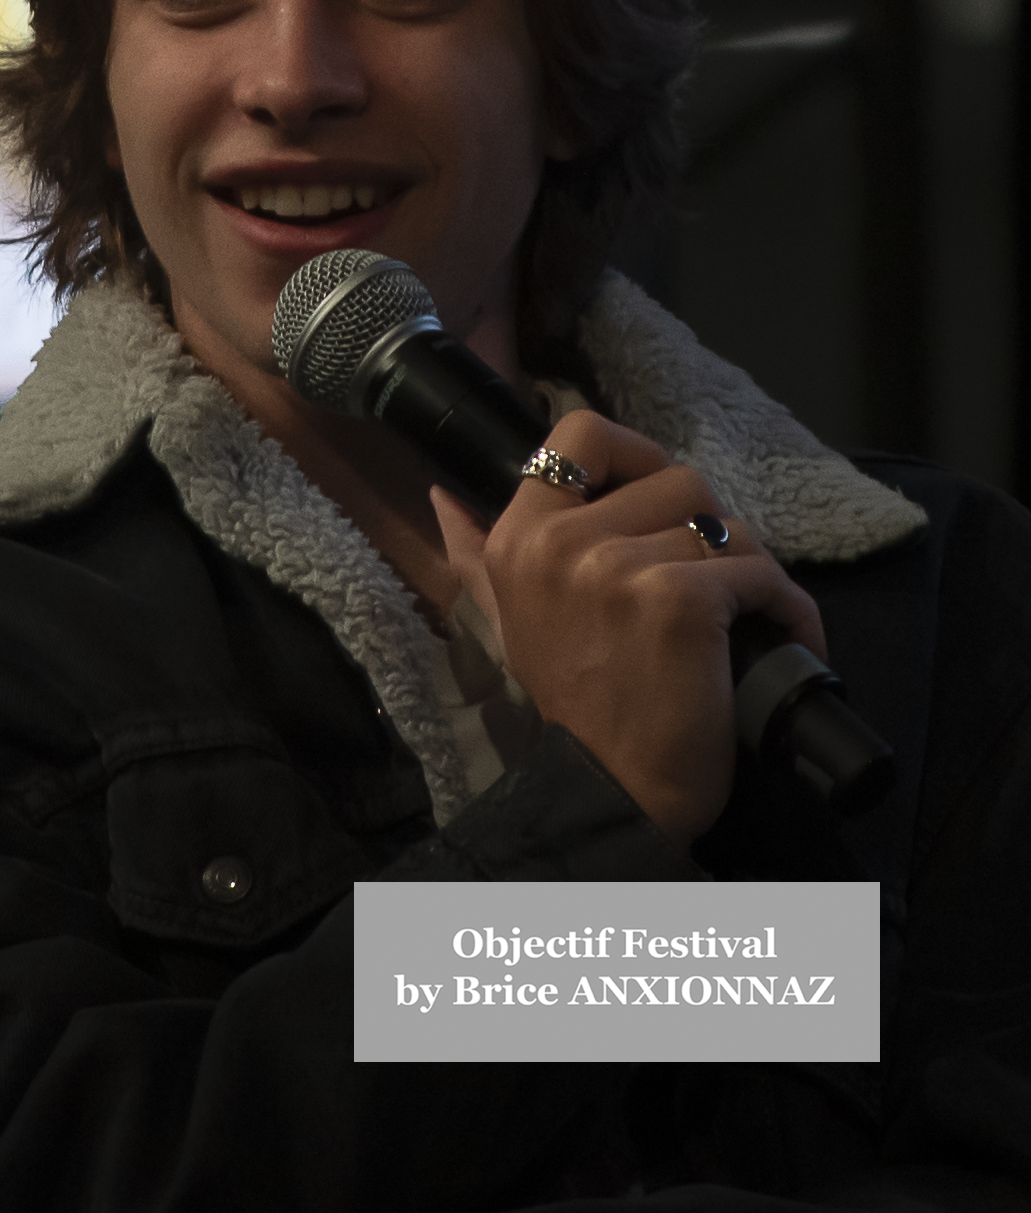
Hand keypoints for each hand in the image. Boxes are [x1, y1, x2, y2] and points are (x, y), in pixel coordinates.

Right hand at [431, 410, 825, 844]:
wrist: (610, 795)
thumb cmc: (572, 711)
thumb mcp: (509, 623)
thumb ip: (474, 555)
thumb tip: (443, 496)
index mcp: (520, 538)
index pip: (580, 432)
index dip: (635, 455)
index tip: (656, 504)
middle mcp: (561, 543)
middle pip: (676, 477)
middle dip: (707, 529)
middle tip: (709, 582)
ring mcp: (619, 569)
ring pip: (727, 524)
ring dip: (750, 571)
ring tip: (745, 617)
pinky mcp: (681, 601)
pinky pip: (761, 571)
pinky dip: (785, 608)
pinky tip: (780, 637)